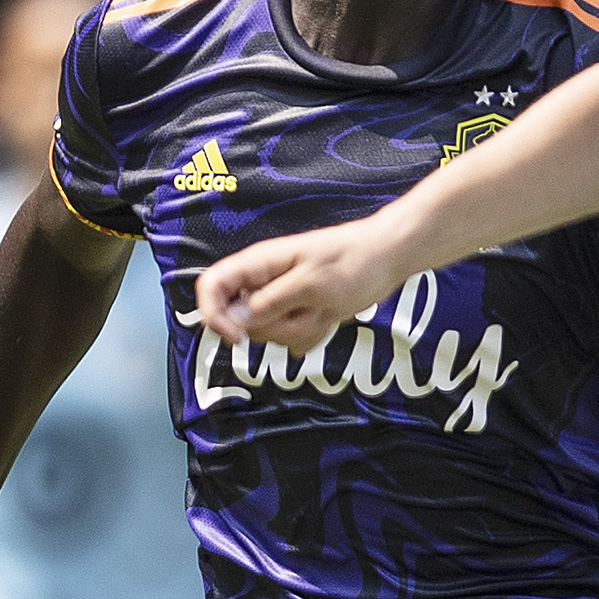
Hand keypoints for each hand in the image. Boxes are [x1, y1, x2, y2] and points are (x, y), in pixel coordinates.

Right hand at [194, 222, 412, 350]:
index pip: (212, 287)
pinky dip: (310, 334)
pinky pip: (289, 338)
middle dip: (275, 326)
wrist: (386, 259)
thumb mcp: (311, 286)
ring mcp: (280, 298)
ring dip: (297, 329)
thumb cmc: (353, 262)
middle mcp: (264, 280)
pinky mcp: (296, 312)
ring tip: (322, 308)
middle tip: (307, 309)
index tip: (238, 339)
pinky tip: (328, 316)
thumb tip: (233, 322)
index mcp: (259, 263)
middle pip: (242, 320)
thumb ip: (270, 303)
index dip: (214, 316)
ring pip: (268, 333)